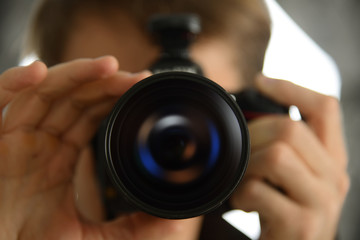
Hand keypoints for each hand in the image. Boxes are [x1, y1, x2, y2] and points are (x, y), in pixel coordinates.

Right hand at [0, 57, 199, 239]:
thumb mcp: (110, 239)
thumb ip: (145, 224)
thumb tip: (182, 210)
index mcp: (64, 161)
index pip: (91, 117)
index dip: (114, 99)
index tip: (141, 90)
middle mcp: (42, 148)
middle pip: (73, 100)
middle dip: (105, 83)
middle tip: (135, 77)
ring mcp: (18, 144)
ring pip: (45, 94)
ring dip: (75, 75)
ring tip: (109, 66)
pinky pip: (1, 106)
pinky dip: (14, 83)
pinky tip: (38, 72)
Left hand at [230, 75, 349, 238]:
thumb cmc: (282, 214)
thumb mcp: (289, 176)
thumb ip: (283, 147)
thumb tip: (248, 116)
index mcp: (331, 160)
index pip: (325, 107)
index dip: (290, 88)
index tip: (259, 80)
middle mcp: (334, 178)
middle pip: (292, 128)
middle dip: (253, 136)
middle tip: (240, 155)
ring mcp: (321, 202)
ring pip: (277, 155)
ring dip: (247, 167)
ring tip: (244, 184)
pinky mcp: (302, 225)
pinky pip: (259, 190)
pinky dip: (241, 195)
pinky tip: (244, 205)